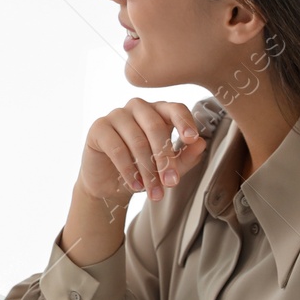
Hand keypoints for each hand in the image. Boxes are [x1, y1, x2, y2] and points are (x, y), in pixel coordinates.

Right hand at [77, 99, 209, 206]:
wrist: (110, 184)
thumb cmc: (142, 169)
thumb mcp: (168, 167)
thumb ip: (186, 156)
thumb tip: (200, 143)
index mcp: (159, 111)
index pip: (175, 109)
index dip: (185, 122)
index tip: (192, 139)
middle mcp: (138, 107)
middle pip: (155, 127)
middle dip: (165, 159)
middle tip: (171, 183)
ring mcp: (117, 115)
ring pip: (137, 141)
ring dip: (147, 171)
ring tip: (154, 192)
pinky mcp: (99, 127)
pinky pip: (117, 148)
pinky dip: (128, 170)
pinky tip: (135, 186)